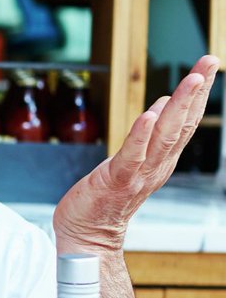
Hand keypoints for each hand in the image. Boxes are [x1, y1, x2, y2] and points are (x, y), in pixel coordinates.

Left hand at [53, 55, 219, 252]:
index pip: (187, 121)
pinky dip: (141, 135)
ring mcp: (140, 174)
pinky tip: (148, 115)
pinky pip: (133, 156)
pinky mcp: (117, 180)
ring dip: (179, 107)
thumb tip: (162, 104)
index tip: (208, 65)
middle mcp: (157, 165)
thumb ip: (149, 135)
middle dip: (196, 92)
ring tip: (191, 80)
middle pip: (183, 124)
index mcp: (162, 159)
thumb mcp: (131, 159)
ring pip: (165, 136)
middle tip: (208, 62)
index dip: (198, 93)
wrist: (89, 235)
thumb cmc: (106, 197)